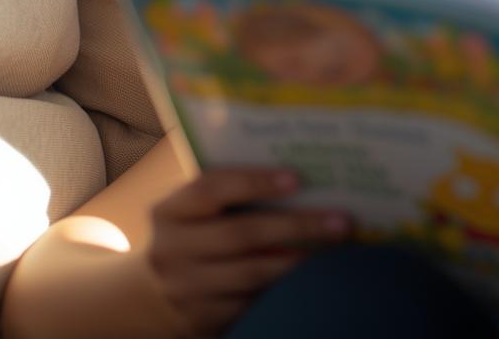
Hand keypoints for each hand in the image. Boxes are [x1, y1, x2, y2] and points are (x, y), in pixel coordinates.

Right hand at [147, 168, 351, 336]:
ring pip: (251, 273)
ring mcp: (184, 288)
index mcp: (168, 211)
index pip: (209, 189)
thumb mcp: (196, 213)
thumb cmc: (195, 236)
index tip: (297, 179)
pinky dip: (283, 284)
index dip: (253, 182)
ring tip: (334, 243)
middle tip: (339, 220)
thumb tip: (300, 180)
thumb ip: (230, 195)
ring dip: (297, 258)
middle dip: (295, 226)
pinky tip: (308, 271)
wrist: (158, 294)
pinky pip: (252, 300)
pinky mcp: (202, 319)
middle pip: (240, 234)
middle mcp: (170, 250)